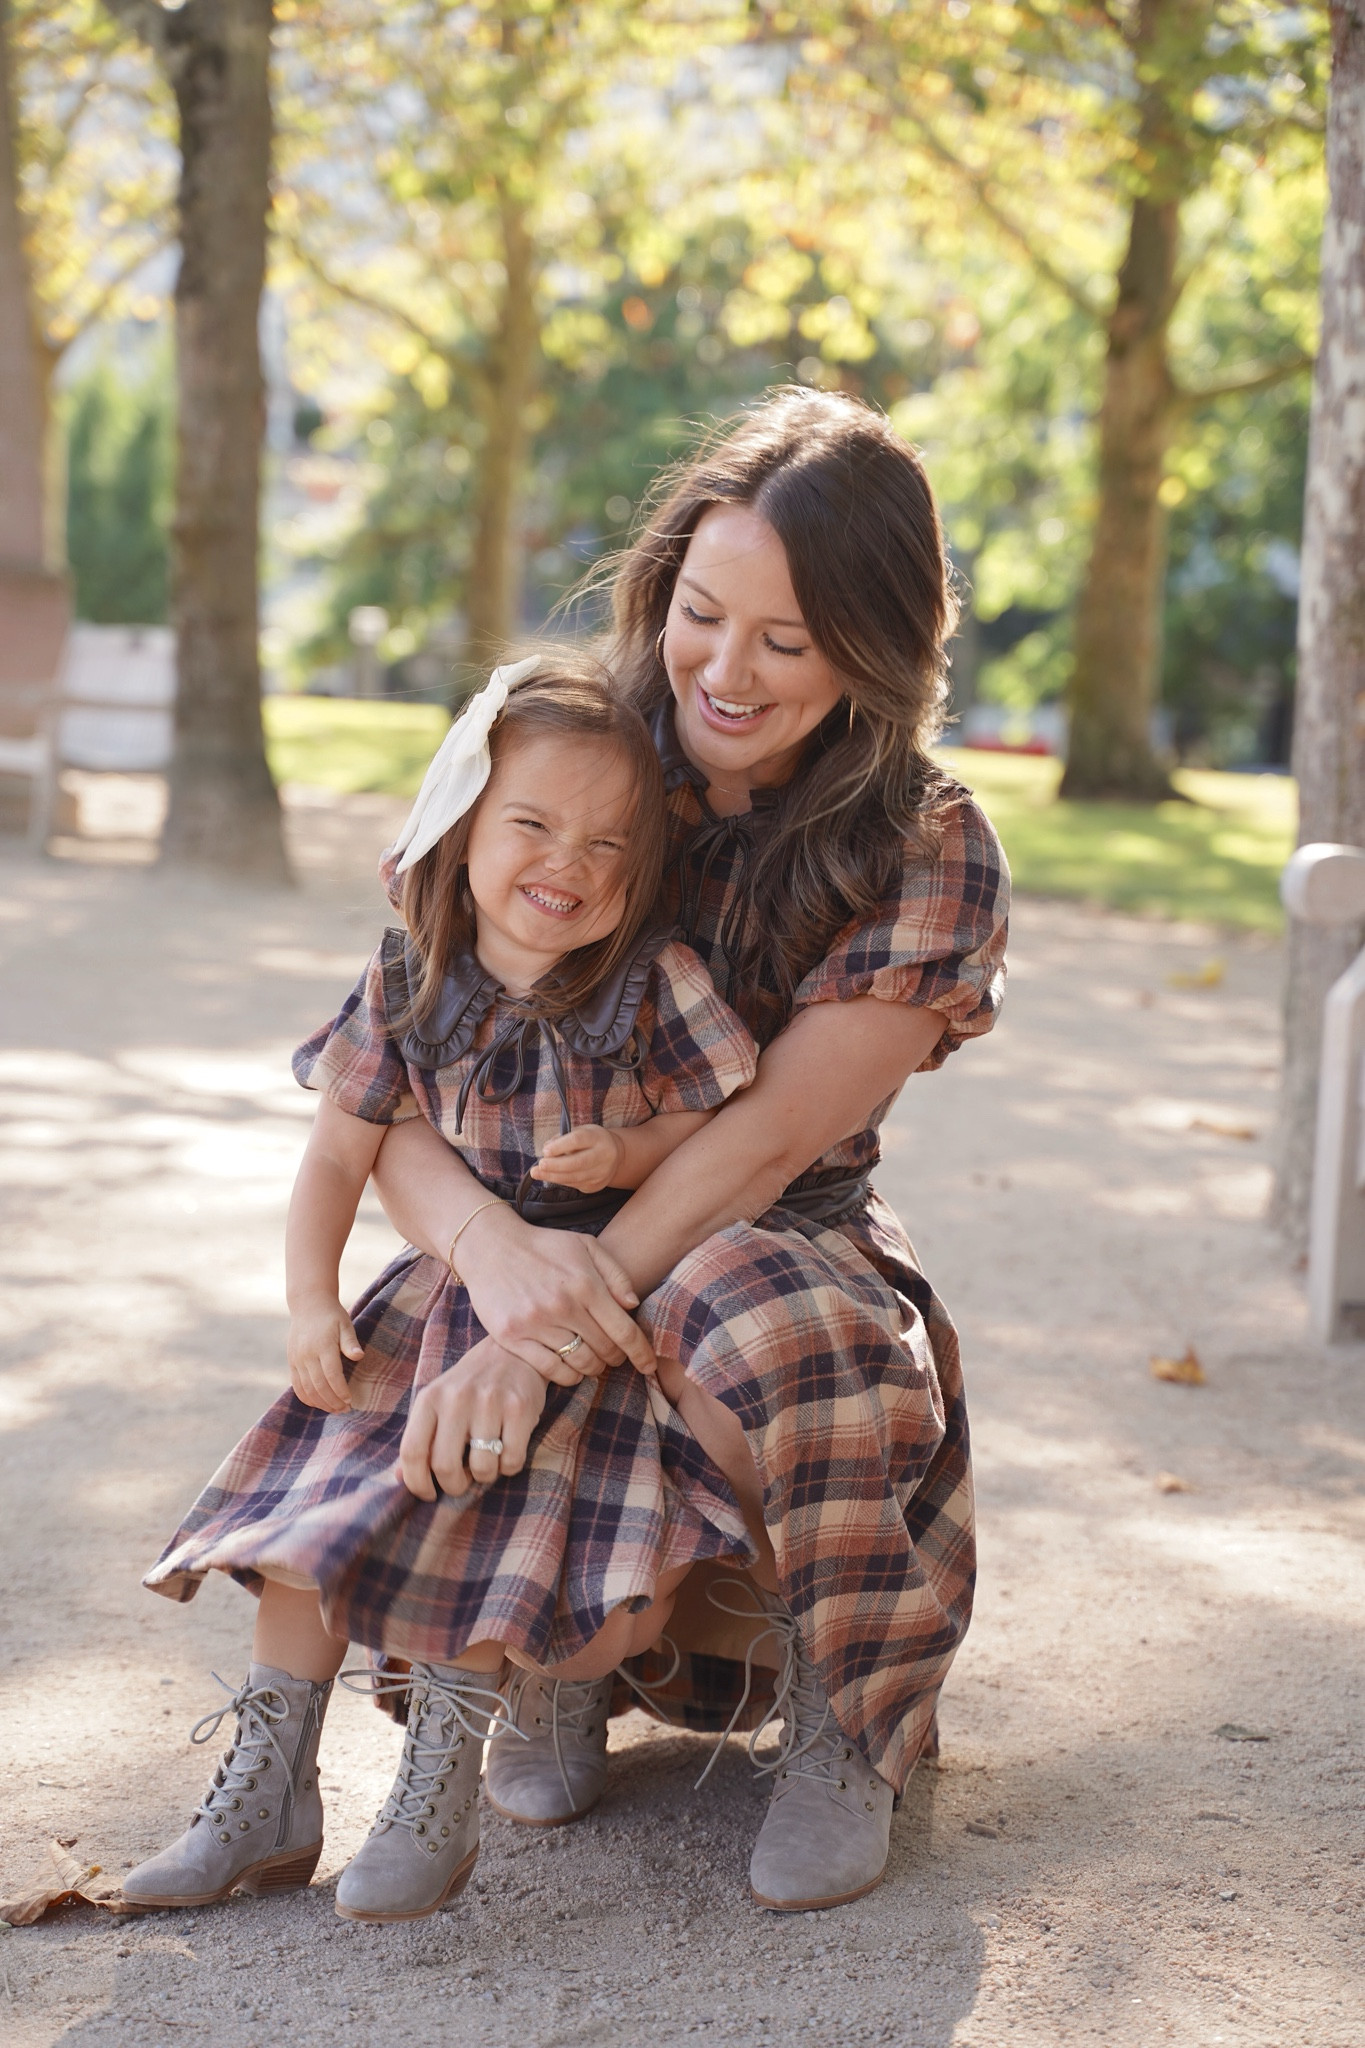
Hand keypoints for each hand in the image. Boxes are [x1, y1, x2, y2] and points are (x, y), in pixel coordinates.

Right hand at [287, 1293, 362, 1412]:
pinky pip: (296, 1385)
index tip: (350, 1400)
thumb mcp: (345, 1324)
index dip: (341, 1390)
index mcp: (322, 1346)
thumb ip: (350, 1342)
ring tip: (334, 1409)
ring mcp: (297, 1359)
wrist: (308, 1304)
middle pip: (319, 1386)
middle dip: (332, 1401)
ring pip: (307, 1389)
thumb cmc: (331, 1316)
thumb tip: (359, 1356)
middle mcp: (307, 1355)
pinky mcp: (291, 1361)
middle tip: (345, 1410)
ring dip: (320, 1403)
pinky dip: (306, 1397)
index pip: (332, 1375)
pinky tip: (317, 1403)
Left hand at [399, 1337, 547, 1498]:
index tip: (428, 1493)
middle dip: (454, 1486)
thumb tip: (399, 1479)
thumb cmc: (470, 1386)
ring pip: (482, 1468)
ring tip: (487, 1459)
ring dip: (484, 1475)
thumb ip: (420, 1439)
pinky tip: (507, 1449)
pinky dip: (509, 1467)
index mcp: (429, 1399)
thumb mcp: (437, 1404)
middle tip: (461, 1482)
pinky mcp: (519, 1408)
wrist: (512, 1351)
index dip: (417, 1483)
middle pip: (445, 1466)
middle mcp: (456, 1398)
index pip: (412, 1452)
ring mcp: (490, 1402)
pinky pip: (511, 1461)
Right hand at [455, 1203, 655, 1379]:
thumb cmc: (543, 1247)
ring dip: (592, 1368)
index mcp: (585, 1284)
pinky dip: (566, 1376)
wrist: (490, 1246)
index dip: (642, 1353)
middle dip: (616, 1358)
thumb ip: (614, 1274)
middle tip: (614, 1356)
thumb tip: (633, 1305)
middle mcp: (563, 1306)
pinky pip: (550, 1370)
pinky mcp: (512, 1337)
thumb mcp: (585, 1246)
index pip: (624, 1331)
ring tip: (592, 1362)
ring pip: (579, 1363)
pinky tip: (570, 1369)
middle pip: (604, 1350)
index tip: (649, 1365)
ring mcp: (536, 1323)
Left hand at [530, 1125, 623, 1194]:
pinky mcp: (597, 1185)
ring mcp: (602, 1172)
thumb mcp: (581, 1131)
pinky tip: (549, 1177)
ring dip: (553, 1176)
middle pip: (578, 1162)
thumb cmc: (592, 1140)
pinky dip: (560, 1181)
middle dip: (556, 1165)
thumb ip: (563, 1138)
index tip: (545, 1151)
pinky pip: (575, 1184)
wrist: (616, 1155)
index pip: (578, 1140)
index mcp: (597, 1137)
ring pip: (575, 1177)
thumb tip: (546, 1149)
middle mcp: (603, 1155)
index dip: (560, 1146)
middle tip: (539, 1165)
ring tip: (537, 1173)